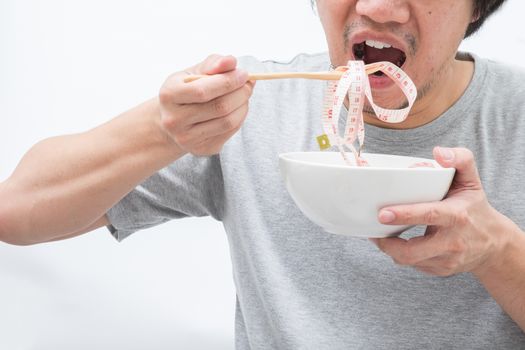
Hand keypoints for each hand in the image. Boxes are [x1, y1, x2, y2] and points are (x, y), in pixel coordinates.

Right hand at [158, 54, 254, 155]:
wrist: (173, 120)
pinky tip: (236, 109)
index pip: (203, 91)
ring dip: (243, 105)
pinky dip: (239, 117)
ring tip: (243, 95)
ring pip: (228, 122)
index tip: (244, 74)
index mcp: (169, 95)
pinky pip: (229, 132)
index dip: (228, 82)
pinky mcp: (201, 149)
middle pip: (220, 107)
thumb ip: (213, 63)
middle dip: (241, 93)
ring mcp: (187, 138)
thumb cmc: (187, 89)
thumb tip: (231, 62)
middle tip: (248, 84)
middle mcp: (174, 120)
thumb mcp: (194, 72)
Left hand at [371, 147, 514, 276]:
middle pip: (412, 251)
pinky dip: (401, 255)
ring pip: (409, 260)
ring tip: (379, 236)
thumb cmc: (475, 208)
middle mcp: (452, 241)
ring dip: (389, 249)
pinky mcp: (441, 270)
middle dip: (387, 244)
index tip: (383, 213)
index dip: (404, 214)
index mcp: (457, 216)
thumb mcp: (471, 181)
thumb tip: (438, 153)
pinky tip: (396, 244)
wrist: (495, 245)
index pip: (428, 215)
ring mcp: (447, 260)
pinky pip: (413, 265)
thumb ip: (460, 159)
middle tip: (372, 231)